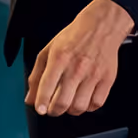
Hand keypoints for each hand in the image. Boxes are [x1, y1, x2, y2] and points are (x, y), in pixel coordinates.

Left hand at [27, 0, 134, 116]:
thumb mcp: (48, 50)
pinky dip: (87, 107)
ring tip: (67, 104)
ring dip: (70, 111)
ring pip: (79, 107)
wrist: (101, 26)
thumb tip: (31, 98)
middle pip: (62, 102)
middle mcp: (76, 67)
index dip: (41, 103)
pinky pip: (96, 104)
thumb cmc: (74, 37)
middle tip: (52, 109)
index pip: (47, 86)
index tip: (39, 109)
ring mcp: (93, 75)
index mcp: (59, 58)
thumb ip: (37, 75)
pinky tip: (82, 100)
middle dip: (53, 111)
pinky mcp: (107, 80)